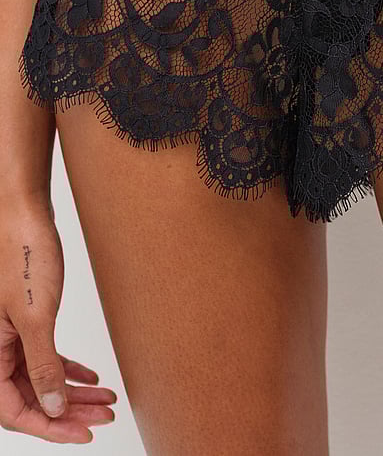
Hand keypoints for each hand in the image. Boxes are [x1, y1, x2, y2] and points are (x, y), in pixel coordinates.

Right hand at [0, 199, 117, 442]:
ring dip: (72, 390)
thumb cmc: (23, 256)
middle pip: (31, 396)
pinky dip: (67, 368)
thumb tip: (53, 407)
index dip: (50, 426)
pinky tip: (91, 376)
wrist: (25, 215)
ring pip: (41, 377)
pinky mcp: (27, 319)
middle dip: (69, 409)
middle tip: (103, 415)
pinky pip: (44, 355)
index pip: (15, 410)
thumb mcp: (35, 317)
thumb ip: (42, 366)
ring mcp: (11, 335)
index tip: (83, 432)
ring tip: (106, 398)